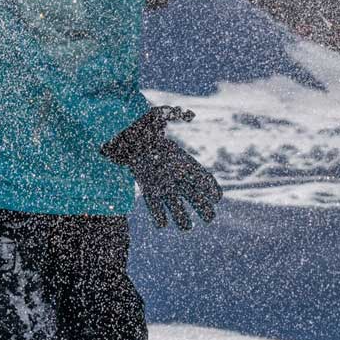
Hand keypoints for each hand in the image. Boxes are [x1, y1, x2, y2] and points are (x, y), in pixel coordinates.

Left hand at [101, 106, 221, 229]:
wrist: (123, 135)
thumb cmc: (142, 125)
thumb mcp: (158, 114)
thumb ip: (174, 113)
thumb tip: (189, 114)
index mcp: (184, 162)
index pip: (203, 179)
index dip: (211, 189)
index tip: (216, 197)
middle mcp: (176, 176)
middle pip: (196, 197)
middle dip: (204, 209)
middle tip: (209, 218)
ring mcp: (163, 184)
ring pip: (177, 206)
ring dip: (182, 218)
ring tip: (186, 227)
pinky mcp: (148, 189)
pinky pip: (156, 207)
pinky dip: (159, 217)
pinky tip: (162, 223)